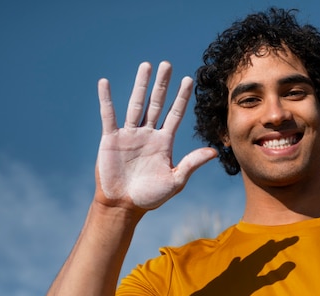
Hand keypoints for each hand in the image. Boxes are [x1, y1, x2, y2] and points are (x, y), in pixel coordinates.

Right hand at [96, 61, 216, 209]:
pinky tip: (105, 83)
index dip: (182, 98)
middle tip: (167, 64)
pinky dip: (106, 99)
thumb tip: (214, 151)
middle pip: (157, 103)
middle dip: (162, 84)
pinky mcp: (111, 139)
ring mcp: (129, 135)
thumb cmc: (150, 197)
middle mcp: (148, 134)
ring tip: (146, 66)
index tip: (188, 79)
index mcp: (164, 142)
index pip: (175, 114)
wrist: (124, 206)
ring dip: (141, 85)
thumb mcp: (175, 180)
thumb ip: (192, 163)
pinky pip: (108, 115)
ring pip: (136, 104)